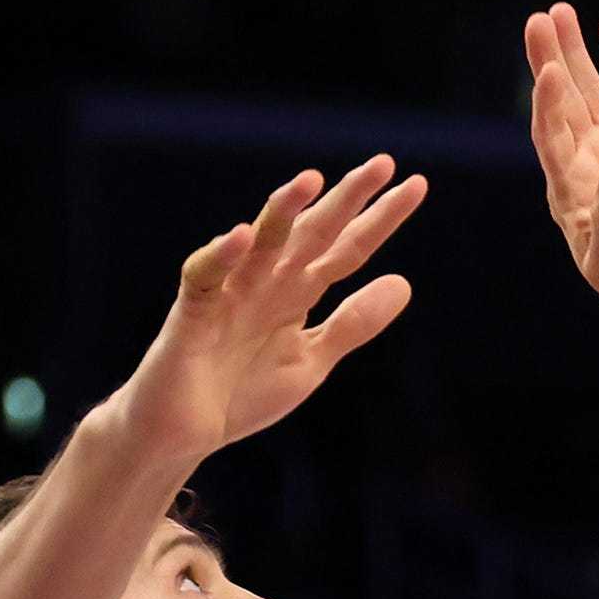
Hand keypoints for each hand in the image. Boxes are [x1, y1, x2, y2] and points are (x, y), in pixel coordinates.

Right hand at [122, 159, 425, 452]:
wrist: (183, 434)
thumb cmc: (240, 393)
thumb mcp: (310, 360)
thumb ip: (352, 323)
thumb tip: (404, 280)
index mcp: (297, 293)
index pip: (345, 249)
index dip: (379, 219)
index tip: (415, 186)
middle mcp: (267, 282)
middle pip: (312, 233)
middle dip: (345, 200)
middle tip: (382, 163)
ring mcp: (230, 293)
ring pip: (260, 243)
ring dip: (282, 212)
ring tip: (312, 182)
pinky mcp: (192, 311)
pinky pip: (204, 276)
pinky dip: (220, 257)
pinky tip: (241, 236)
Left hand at [529, 6, 598, 340]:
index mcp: (568, 193)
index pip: (549, 137)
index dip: (546, 104)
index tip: (548, 72)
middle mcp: (589, 165)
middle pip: (562, 103)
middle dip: (549, 60)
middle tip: (538, 19)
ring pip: (594, 92)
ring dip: (576, 54)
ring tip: (560, 11)